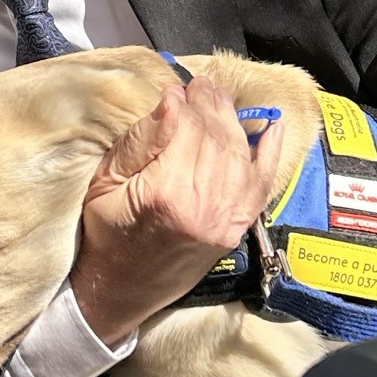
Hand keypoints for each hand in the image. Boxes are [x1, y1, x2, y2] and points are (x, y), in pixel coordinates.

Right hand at [69, 77, 279, 346]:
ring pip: (239, 154)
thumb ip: (141, 142)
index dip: (180, 103)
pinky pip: (261, 184)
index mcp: (167, 193)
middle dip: (209, 105)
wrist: (120, 291)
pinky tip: (271, 126)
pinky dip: (269, 154)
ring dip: (231, 121)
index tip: (172, 91)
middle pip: (216, 137)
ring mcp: (226, 219)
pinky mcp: (236, 228)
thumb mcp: (105, 183)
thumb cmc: (106, 234)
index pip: (186, 128)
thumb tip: (172, 102)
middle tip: (199, 86)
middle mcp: (204, 206)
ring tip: (218, 99)